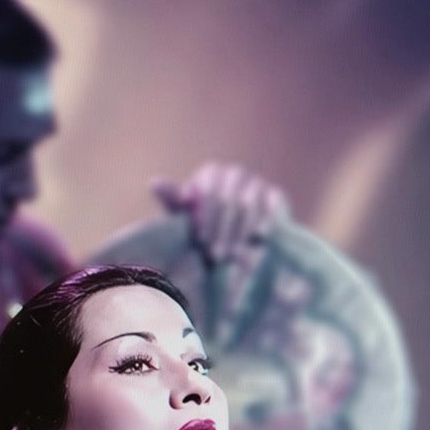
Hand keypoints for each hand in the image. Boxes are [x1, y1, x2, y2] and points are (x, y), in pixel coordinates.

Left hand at [153, 162, 289, 268]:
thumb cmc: (203, 225)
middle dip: (221, 231)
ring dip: (240, 233)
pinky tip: (258, 239)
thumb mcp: (185, 215)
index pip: (208, 192)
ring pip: (249, 206)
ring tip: (233, 257)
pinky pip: (271, 206)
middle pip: (229, 201)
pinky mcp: (275, 194)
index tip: (199, 241)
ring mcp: (256, 182)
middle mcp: (235, 173)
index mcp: (211, 173)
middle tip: (215, 256)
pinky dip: (265, 222)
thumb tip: (154, 183)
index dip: (204, 218)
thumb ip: (172, 199)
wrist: (236, 236)